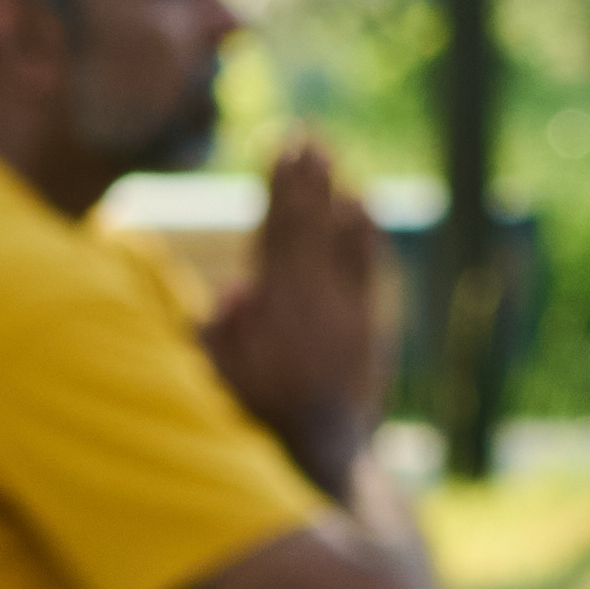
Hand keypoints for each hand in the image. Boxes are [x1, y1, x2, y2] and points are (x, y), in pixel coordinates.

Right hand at [199, 134, 392, 481]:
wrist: (325, 453)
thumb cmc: (259, 421)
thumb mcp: (219, 380)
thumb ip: (220, 333)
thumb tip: (235, 289)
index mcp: (274, 307)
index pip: (276, 229)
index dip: (278, 185)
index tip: (279, 147)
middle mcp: (316, 300)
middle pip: (310, 222)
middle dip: (307, 176)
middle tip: (306, 135)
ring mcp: (348, 310)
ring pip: (341, 236)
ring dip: (334, 192)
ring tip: (329, 155)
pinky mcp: (370, 325)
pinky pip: (368, 265)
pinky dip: (365, 232)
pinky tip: (362, 204)